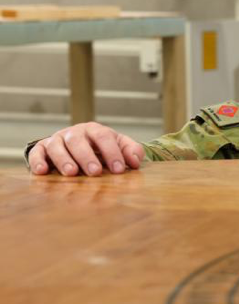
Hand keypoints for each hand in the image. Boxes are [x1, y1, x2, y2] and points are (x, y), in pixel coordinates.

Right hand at [28, 122, 144, 175]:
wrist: (77, 146)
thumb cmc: (100, 148)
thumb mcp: (118, 146)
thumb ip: (130, 151)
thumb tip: (136, 162)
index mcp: (95, 130)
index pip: (104, 137)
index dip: (112, 153)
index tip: (118, 170)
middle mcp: (75, 133)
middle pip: (79, 141)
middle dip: (87, 157)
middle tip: (95, 172)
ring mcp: (57, 139)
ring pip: (57, 146)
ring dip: (63, 159)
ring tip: (71, 173)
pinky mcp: (42, 148)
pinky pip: (37, 152)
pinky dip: (37, 160)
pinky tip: (42, 171)